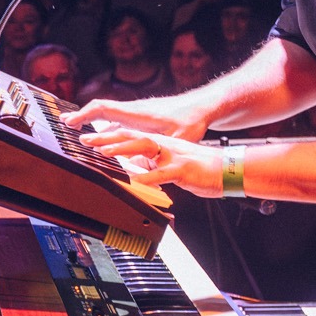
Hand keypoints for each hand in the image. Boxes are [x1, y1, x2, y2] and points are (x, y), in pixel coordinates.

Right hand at [62, 95, 211, 142]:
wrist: (201, 107)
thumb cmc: (190, 121)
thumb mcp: (176, 138)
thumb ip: (157, 150)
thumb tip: (142, 163)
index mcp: (136, 114)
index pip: (104, 109)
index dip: (84, 115)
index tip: (69, 122)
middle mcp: (132, 110)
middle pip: (100, 109)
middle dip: (80, 116)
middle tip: (63, 123)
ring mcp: (134, 112)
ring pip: (107, 115)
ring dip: (91, 121)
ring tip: (76, 130)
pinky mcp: (139, 116)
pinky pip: (116, 118)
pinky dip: (104, 124)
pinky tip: (102, 134)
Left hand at [81, 127, 223, 196]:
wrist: (229, 169)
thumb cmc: (201, 169)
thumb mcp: (171, 164)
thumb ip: (152, 165)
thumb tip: (133, 169)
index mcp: (161, 143)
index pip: (131, 135)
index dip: (109, 135)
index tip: (89, 138)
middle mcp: (165, 145)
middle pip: (132, 136)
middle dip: (107, 137)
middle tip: (86, 140)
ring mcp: (173, 156)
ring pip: (144, 147)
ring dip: (122, 149)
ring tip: (104, 152)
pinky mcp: (183, 169)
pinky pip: (163, 173)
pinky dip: (148, 176)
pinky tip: (135, 180)